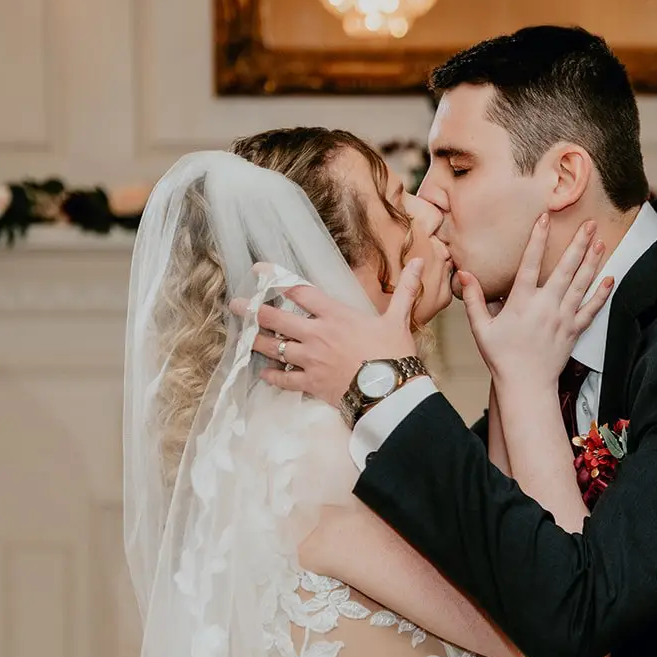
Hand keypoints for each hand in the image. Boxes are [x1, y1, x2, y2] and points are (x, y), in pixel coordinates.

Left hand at [227, 259, 423, 409]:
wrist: (391, 392)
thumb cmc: (395, 354)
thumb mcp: (399, 319)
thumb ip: (405, 290)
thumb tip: (422, 263)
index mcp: (335, 314)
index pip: (298, 290)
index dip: (275, 278)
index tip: (258, 270)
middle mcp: (317, 334)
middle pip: (275, 317)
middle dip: (252, 309)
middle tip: (235, 304)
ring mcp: (311, 360)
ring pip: (274, 347)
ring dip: (256, 341)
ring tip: (243, 336)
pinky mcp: (311, 384)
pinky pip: (284, 379)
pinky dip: (272, 375)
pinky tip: (263, 372)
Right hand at [461, 214, 611, 391]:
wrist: (525, 385)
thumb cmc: (501, 357)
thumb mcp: (481, 328)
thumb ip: (474, 299)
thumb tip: (464, 274)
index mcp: (522, 302)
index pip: (530, 263)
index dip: (537, 239)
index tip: (545, 218)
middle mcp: (545, 306)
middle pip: (565, 269)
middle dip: (578, 244)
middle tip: (590, 224)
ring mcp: (562, 318)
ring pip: (581, 285)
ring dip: (592, 262)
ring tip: (600, 242)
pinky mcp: (574, 331)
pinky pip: (591, 309)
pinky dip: (602, 294)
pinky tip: (610, 279)